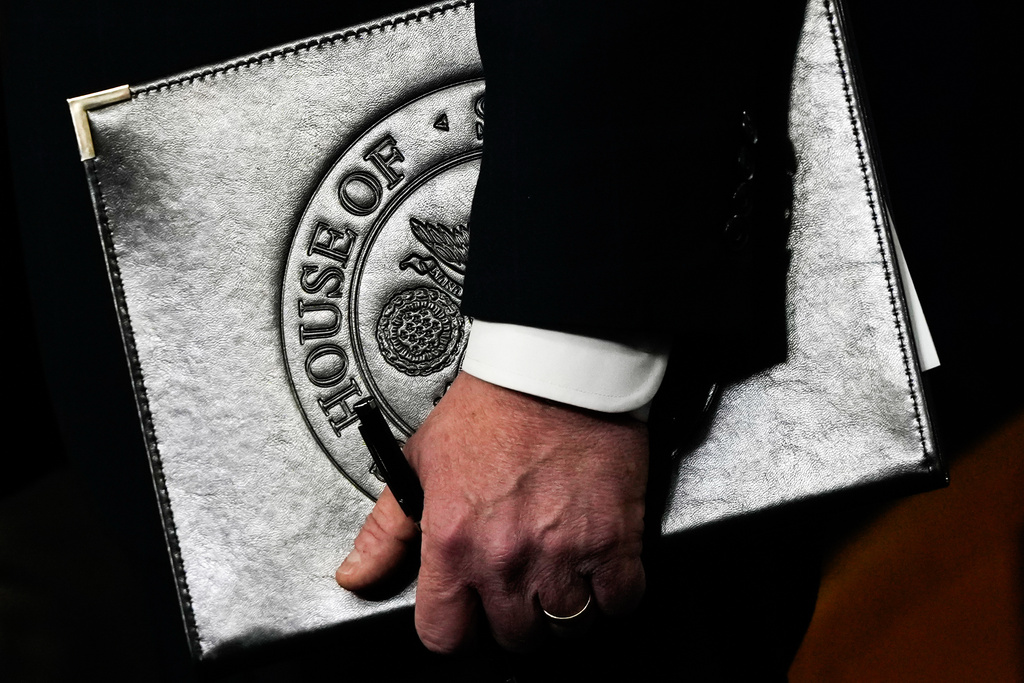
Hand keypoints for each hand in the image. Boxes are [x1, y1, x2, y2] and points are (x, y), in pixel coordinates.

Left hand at [336, 371, 648, 651]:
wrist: (554, 371)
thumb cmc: (492, 408)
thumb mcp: (420, 463)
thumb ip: (386, 530)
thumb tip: (356, 576)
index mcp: (452, 543)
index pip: (444, 635)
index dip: (457, 628)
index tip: (470, 613)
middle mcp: (505, 558)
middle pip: (513, 638)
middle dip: (515, 618)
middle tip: (520, 583)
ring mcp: (562, 554)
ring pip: (567, 628)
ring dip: (564, 607)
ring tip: (561, 574)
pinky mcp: (614, 541)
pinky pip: (620, 602)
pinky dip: (614, 594)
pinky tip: (600, 569)